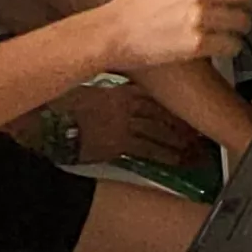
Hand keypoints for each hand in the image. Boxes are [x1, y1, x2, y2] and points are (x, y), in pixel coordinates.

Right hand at [49, 83, 214, 171]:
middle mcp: (125, 106)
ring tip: (196, 148)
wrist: (51, 125)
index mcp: (118, 90)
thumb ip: (105, 92)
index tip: (187, 106)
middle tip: (199, 130)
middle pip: (161, 112)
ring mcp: (124, 125)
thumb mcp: (85, 91)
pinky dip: (166, 156)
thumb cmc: (62, 109)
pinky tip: (179, 161)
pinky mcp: (119, 147)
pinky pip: (149, 150)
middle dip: (181, 122)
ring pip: (160, 130)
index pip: (153, 94)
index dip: (172, 101)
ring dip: (179, 140)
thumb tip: (111, 95)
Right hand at [88, 0, 251, 74]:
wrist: (113, 32)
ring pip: (244, 21)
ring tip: (231, 32)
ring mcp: (199, 17)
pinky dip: (231, 48)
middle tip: (243, 11)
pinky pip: (232, 45)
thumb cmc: (134, 9)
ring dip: (241, 29)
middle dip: (249, 4)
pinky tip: (222, 47)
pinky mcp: (198, 43)